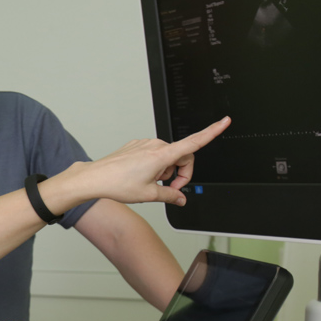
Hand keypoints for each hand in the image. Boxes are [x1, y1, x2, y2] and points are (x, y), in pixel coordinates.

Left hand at [66, 116, 230, 207]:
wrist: (96, 178)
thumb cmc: (118, 184)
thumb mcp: (149, 194)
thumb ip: (171, 195)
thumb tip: (181, 198)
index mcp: (161, 155)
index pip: (194, 142)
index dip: (212, 132)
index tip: (225, 122)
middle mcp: (155, 145)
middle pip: (182, 155)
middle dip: (181, 172)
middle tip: (171, 189)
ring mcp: (145, 144)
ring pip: (168, 156)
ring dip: (166, 170)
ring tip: (151, 183)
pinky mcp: (137, 145)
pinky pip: (154, 154)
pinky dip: (155, 166)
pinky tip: (142, 176)